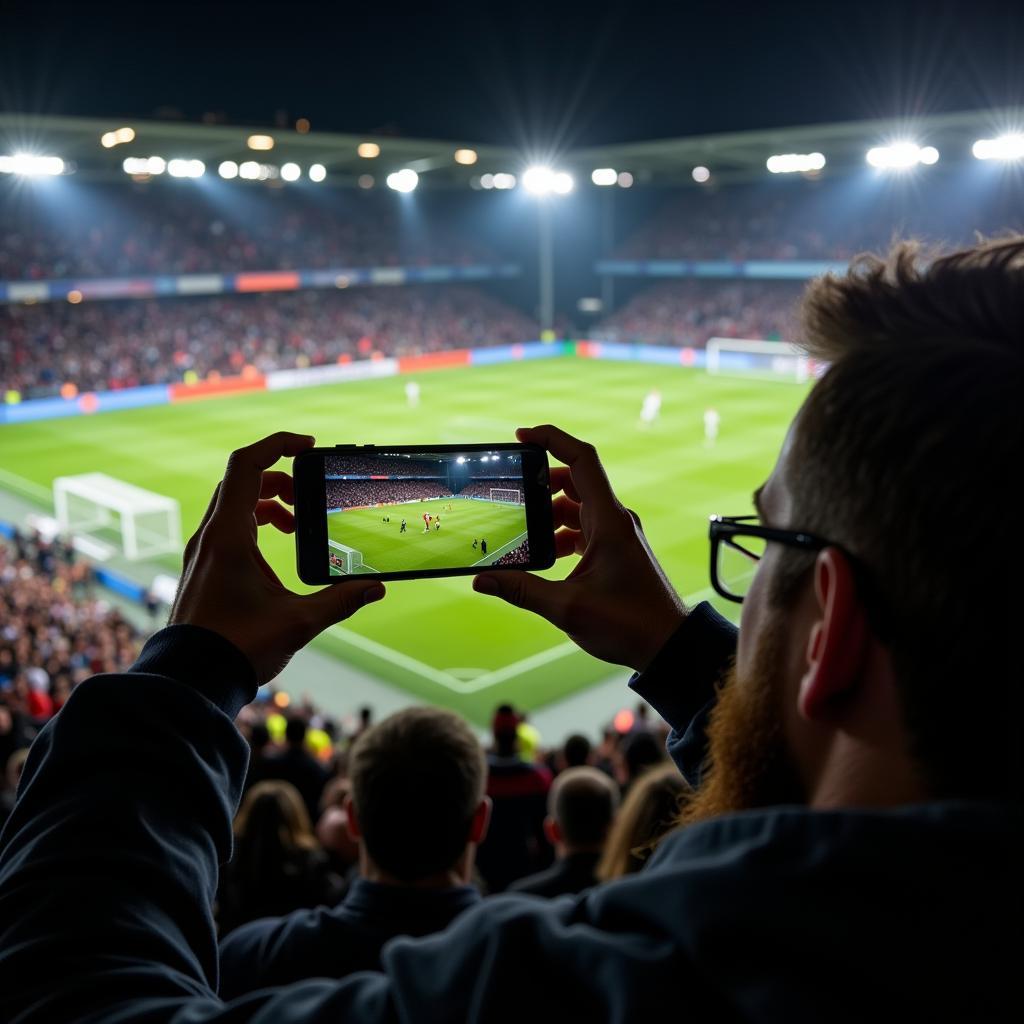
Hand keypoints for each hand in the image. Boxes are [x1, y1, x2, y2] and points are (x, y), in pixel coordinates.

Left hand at [169, 432, 384, 684]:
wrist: (191, 679)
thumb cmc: (238, 647)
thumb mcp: (298, 622)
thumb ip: (341, 600)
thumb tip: (376, 588)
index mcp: (229, 535)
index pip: (247, 464)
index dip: (277, 445)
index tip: (307, 447)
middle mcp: (210, 535)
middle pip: (242, 480)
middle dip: (280, 479)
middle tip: (309, 497)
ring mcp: (202, 551)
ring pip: (234, 503)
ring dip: (268, 503)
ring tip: (297, 527)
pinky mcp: (202, 567)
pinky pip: (228, 527)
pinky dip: (254, 524)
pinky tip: (275, 554)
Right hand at [473, 425, 685, 671]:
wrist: (667, 644)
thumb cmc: (628, 623)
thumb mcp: (566, 607)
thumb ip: (522, 590)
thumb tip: (482, 580)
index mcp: (608, 520)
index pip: (581, 459)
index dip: (551, 438)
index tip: (521, 436)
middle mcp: (615, 519)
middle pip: (573, 480)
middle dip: (540, 484)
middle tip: (511, 497)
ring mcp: (617, 534)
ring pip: (577, 506)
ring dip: (549, 514)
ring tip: (522, 532)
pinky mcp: (617, 550)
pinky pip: (584, 527)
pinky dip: (561, 533)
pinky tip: (544, 555)